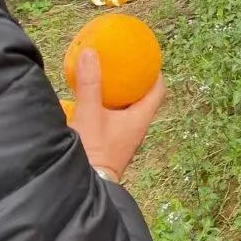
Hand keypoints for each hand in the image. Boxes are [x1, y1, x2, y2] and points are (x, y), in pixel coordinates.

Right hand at [70, 49, 165, 180]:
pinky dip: (108, 108)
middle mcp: (136, 128)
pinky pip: (115, 120)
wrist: (82, 188)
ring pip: (127, 110)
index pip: (158, 91)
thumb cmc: (92, 152)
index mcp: (140, 119)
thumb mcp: (89, 114)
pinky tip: (91, 103)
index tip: (145, 58)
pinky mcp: (112, 145)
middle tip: (121, 65)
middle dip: (133, 81)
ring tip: (106, 80)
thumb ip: (89, 84)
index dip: (155, 73)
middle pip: (142, 99)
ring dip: (120, 95)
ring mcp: (124, 138)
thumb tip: (91, 52)